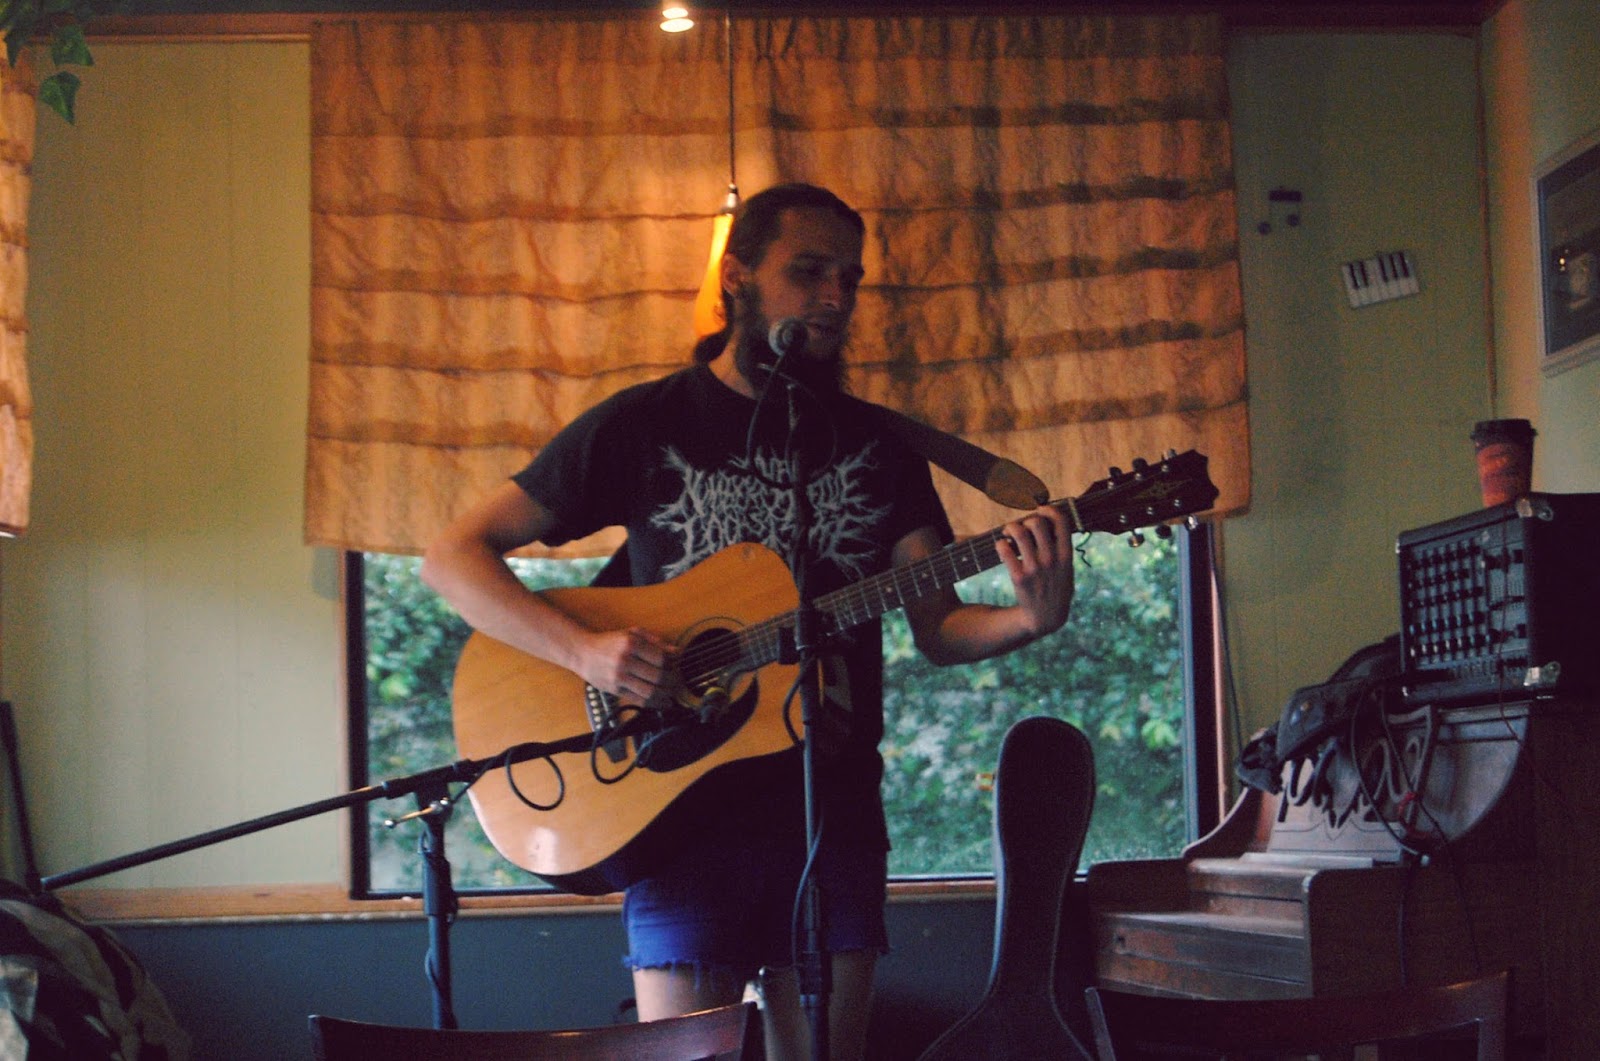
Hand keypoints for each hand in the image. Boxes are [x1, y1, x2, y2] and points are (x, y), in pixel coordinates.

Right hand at [577, 627, 675, 707]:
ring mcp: (619, 677)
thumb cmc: (609, 642)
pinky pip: (638, 700)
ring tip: (672, 695)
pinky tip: (662, 703)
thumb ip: (655, 641)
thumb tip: (676, 652)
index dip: (672, 664)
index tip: (677, 667)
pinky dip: (654, 704)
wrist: (583, 652)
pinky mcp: (615, 690)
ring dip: (665, 695)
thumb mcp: (632, 633)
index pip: (661, 658)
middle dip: (672, 682)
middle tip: (678, 683)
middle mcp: (624, 660)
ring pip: (650, 691)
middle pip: (658, 676)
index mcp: (631, 643)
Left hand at [996, 505, 1074, 637]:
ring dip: (1011, 528)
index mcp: (1066, 556)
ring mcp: (1035, 568)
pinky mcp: (1019, 577)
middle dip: (1026, 520)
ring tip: (1009, 534)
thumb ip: (1062, 548)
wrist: (1045, 618)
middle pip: (1036, 523)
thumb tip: (1051, 522)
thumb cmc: (1056, 589)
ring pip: (1018, 532)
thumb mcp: (1067, 570)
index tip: (1041, 510)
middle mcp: (1051, 560)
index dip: (1049, 510)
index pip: (1061, 522)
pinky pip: (1004, 549)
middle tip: (1022, 527)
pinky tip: (1003, 548)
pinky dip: (1001, 544)